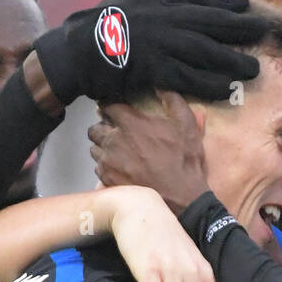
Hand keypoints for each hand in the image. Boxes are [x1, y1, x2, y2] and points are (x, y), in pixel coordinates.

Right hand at [32, 0, 268, 105]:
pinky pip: (186, 77)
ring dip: (231, 59)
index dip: (223, 2)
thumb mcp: (133, 5)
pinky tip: (227, 88)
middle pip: (207, 22)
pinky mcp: (151, 68)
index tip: (246, 5)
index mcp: (155, 2)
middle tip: (264, 31)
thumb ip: (163, 0)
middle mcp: (160, 19)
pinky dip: (209, 83)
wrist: (73, 52)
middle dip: (238, 27)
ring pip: (202, 50)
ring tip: (254, 69)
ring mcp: (156, 43)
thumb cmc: (104, 32)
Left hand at [90, 95, 210, 214]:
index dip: (110, 104)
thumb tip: (158, 82)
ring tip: (118, 152)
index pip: (107, 105)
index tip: (115, 108)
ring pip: (95, 149)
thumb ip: (172, 98)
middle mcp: (113, 141)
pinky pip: (98, 168)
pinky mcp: (107, 180)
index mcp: (130, 124)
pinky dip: (106, 166)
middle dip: (103, 127)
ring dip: (103, 147)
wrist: (182, 199)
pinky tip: (119, 168)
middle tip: (117, 133)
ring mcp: (108, 163)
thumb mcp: (187, 124)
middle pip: (94, 128)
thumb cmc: (185, 160)